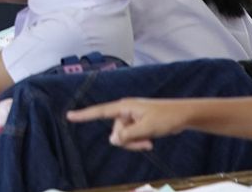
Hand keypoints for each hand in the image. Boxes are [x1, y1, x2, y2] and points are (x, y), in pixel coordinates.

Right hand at [67, 98, 182, 149]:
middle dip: (128, 141)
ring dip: (135, 143)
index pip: (99, 111)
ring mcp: (131, 118)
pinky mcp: (137, 124)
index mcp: (124, 107)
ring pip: (124, 137)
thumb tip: (112, 140)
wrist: (183, 116)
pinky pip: (131, 137)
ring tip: (150, 141)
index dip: (84, 115)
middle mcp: (125, 111)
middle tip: (146, 142)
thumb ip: (127, 135)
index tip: (68, 116)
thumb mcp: (146, 128)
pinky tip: (150, 140)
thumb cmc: (166, 118)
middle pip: (115, 132)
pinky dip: (138, 141)